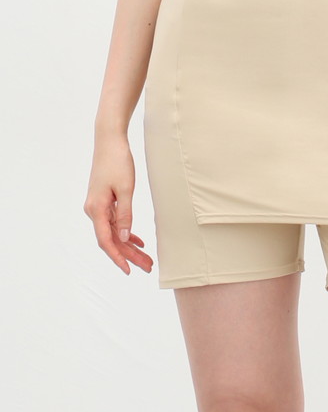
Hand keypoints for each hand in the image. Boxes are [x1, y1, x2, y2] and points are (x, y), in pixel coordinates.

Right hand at [83, 133, 153, 275]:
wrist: (109, 141)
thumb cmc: (118, 162)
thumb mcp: (126, 189)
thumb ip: (126, 214)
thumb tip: (126, 238)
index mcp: (96, 209)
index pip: (106, 241)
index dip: (117, 257)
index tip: (128, 270)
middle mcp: (94, 210)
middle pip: (112, 240)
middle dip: (129, 255)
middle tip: (148, 267)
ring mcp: (98, 206)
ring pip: (115, 233)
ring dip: (130, 246)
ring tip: (147, 259)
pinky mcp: (104, 201)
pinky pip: (115, 223)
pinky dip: (127, 233)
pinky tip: (139, 242)